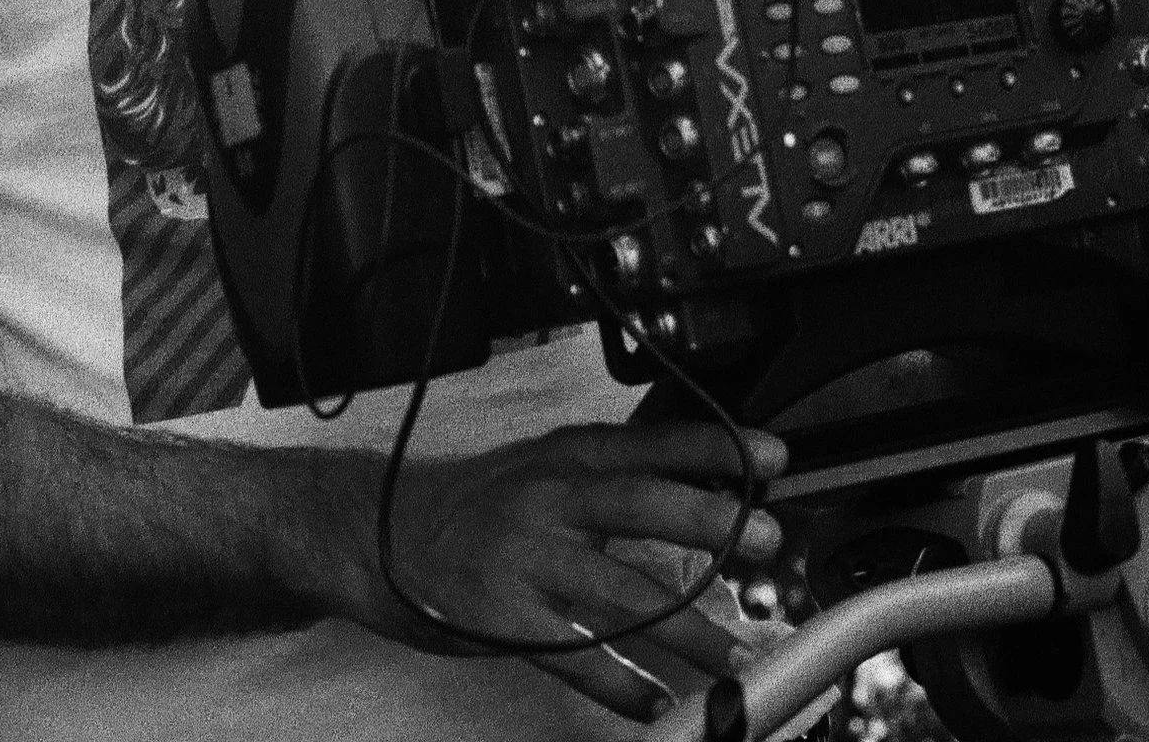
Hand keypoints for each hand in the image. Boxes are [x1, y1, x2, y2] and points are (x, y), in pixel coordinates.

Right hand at [361, 420, 787, 726]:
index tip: (773, 456)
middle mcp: (548, 500)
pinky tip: (654, 705)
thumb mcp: (537, 468)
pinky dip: (622, 686)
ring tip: (735, 660)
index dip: (714, 448)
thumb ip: (607, 478)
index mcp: (562, 459)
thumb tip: (698, 491)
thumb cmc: (471, 505)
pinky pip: (576, 655)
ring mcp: (525, 559)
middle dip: (709, 522)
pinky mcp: (504, 616)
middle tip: (766, 543)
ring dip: (689, 630)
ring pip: (622, 593)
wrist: (376, 533)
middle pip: (640, 505)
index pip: (649, 443)